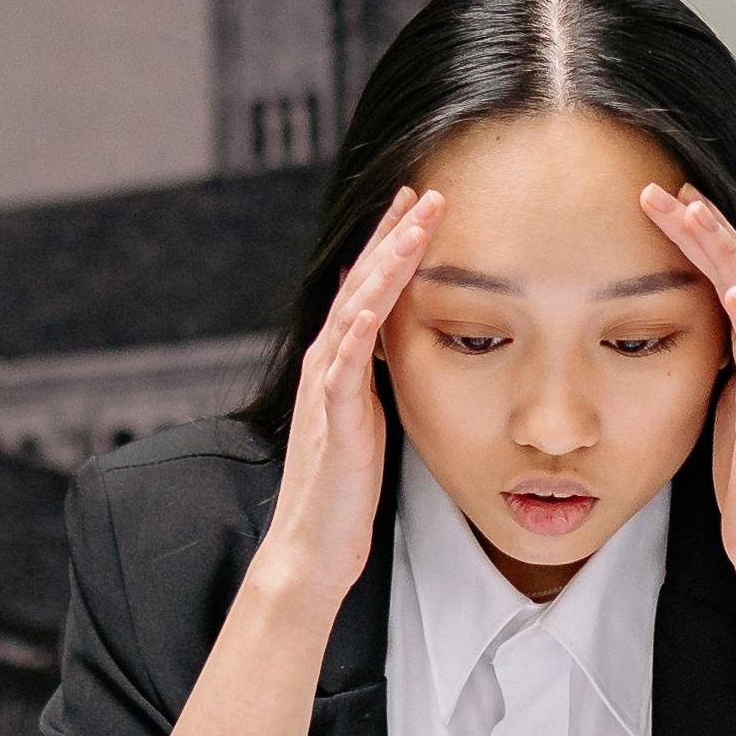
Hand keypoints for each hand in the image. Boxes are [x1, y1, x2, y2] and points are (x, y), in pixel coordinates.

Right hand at [268, 186, 440, 594]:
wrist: (312, 545)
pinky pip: (348, 355)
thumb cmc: (344, 489)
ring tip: (417, 220)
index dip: (390, 245)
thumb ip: (377, 381)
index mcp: (339, 364)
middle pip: (361, 283)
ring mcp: (326, 384)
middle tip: (423, 189)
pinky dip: (364, 316)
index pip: (366, 290)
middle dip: (392, 234)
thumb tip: (398, 349)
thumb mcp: (370, 419)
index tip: (418, 205)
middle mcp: (326, 363)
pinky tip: (381, 288)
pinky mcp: (334, 413)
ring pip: (357, 305)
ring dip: (388, 259)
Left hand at [641, 183, 735, 580]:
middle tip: (664, 187)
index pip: (726, 271)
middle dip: (702, 224)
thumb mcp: (716, 398)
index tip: (663, 198)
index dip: (697, 233)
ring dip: (724, 251)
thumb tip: (675, 330)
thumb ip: (709, 360)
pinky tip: (732, 286)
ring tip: (695, 214)